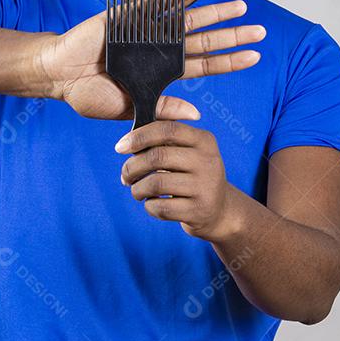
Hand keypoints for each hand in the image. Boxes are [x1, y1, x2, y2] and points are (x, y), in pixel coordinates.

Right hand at [35, 0, 265, 120]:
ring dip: (214, 13)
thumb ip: (161, 107)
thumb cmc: (89, 94)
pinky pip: (158, 4)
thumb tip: (195, 113)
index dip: (229, 62)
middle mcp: (160, 49)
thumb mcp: (129, 109)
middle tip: (261, 31)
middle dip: (232, 36)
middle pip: (204, 41)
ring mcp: (146, 32)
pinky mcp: (128, 18)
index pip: (204, 65)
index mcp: (161, 72)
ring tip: (240, 6)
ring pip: (188, 21)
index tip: (255, 57)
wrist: (59, 76)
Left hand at [116, 120, 244, 240]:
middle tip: (126, 176)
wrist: (219, 211)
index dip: (139, 136)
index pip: (167, 129)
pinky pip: (161, 207)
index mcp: (204, 140)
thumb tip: (127, 143)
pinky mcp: (199, 211)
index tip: (120, 147)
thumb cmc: (192, 176)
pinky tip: (153, 204)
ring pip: (156, 183)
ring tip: (137, 191)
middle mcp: (208, 161)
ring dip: (138, 189)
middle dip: (133, 166)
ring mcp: (205, 187)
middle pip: (158, 157)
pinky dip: (149, 206)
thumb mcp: (189, 151)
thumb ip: (164, 139)